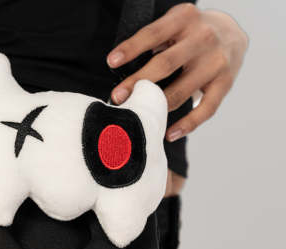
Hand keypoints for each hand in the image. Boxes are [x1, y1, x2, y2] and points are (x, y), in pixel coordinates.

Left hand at [107, 4, 247, 141]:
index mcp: (186, 19)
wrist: (233, 36)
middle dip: (139, 83)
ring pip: (181, 91)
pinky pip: (205, 109)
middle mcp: (203, 38)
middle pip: (165, 64)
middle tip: (119, 97)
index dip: (132, 48)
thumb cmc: (193, 34)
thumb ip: (156, 41)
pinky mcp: (225, 84)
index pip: (153, 33)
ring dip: (157, 108)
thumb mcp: (176, 25)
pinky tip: (170, 134)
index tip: (112, 62)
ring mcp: (216, 62)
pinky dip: (187, 125)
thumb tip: (124, 72)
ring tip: (139, 118)